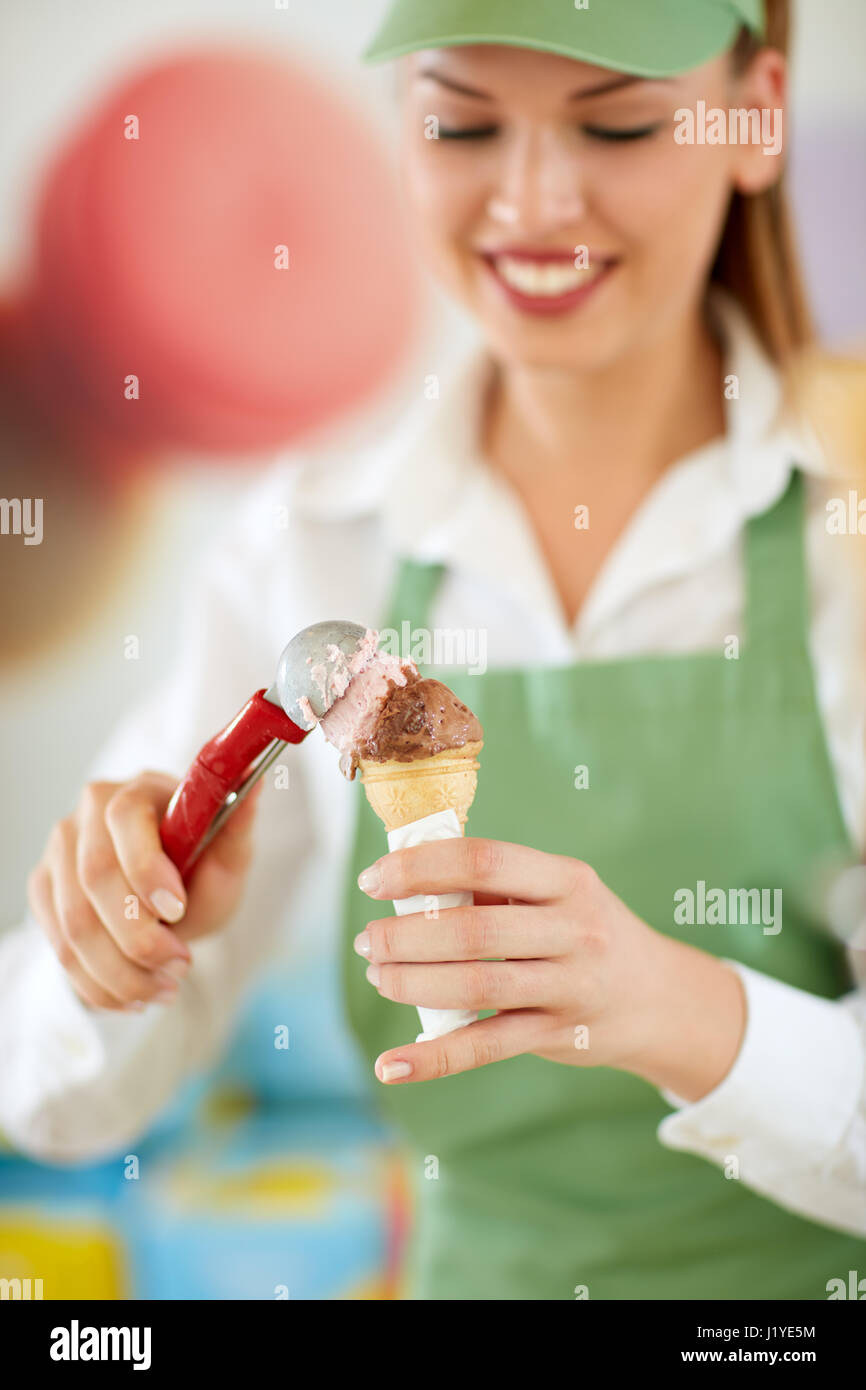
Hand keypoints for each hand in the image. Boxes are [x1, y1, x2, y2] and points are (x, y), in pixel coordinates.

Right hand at [27, 772, 262, 1012]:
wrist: (170, 900)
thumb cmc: (200, 870)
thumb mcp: (229, 856)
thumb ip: (237, 828)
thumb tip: (257, 783)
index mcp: (138, 790)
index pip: (124, 818)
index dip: (146, 868)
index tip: (178, 911)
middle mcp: (89, 814)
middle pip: (94, 877)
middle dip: (139, 936)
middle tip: (180, 966)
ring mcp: (60, 852)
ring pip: (74, 924)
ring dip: (121, 971)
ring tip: (164, 989)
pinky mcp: (45, 891)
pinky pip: (61, 949)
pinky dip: (99, 984)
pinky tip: (134, 996)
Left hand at [355, 838, 745, 1100]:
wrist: (659, 998)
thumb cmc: (583, 932)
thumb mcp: (558, 894)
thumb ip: (495, 888)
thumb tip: (406, 881)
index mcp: (567, 879)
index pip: (485, 861)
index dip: (421, 867)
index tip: (374, 880)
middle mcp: (575, 929)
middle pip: (474, 929)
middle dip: (406, 935)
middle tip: (370, 940)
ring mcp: (570, 986)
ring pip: (476, 987)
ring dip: (412, 983)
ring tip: (378, 976)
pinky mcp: (557, 1035)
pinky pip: (486, 1047)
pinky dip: (433, 1058)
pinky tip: (391, 1064)